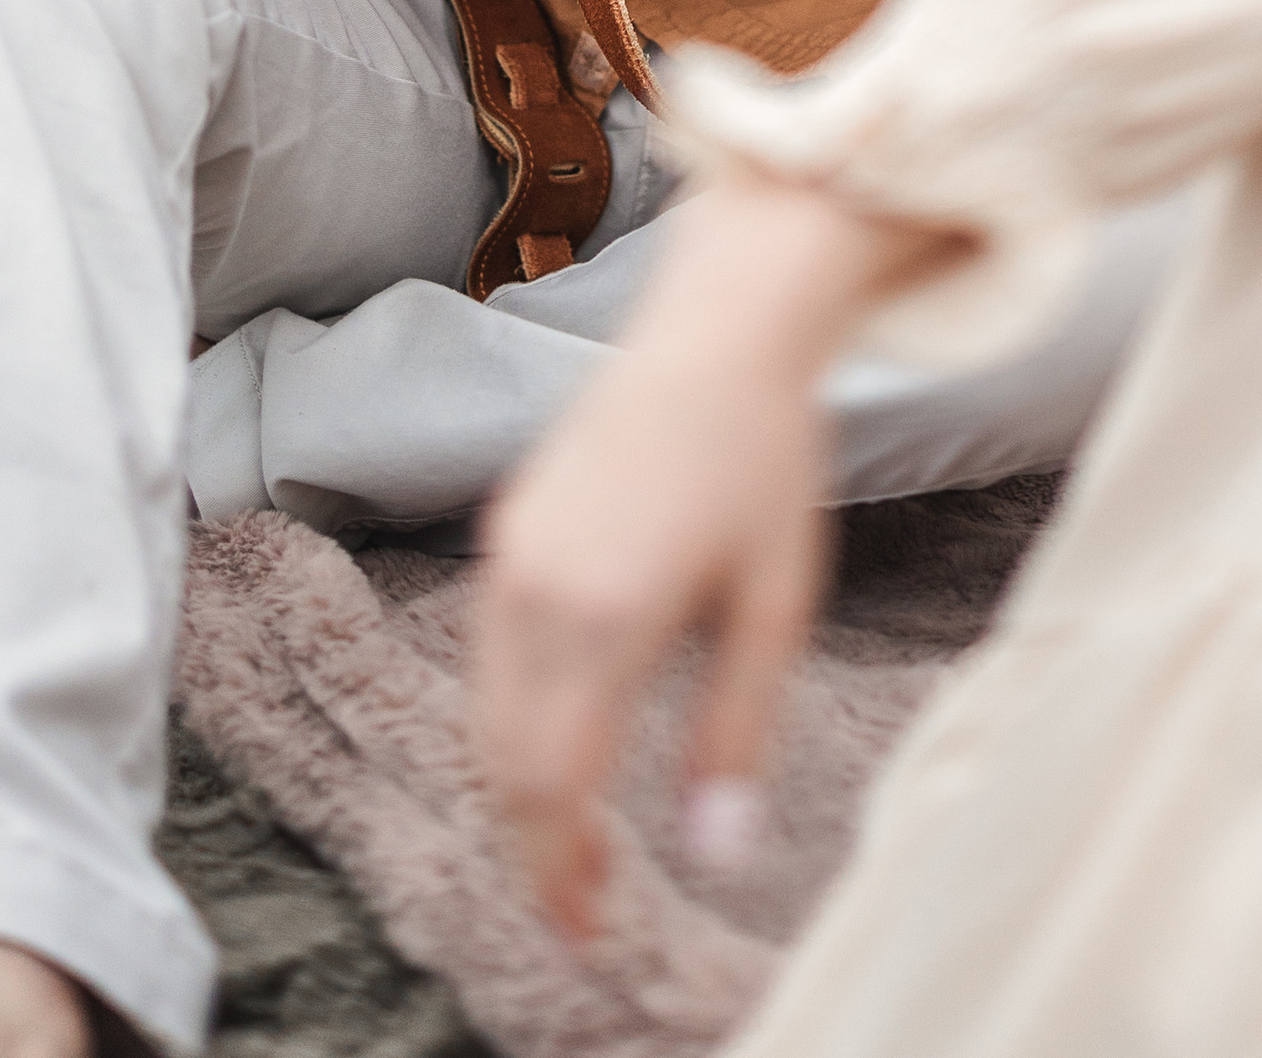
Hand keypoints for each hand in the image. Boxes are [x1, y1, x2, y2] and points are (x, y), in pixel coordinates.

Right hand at [480, 181, 905, 934]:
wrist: (720, 329)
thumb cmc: (766, 460)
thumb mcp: (775, 605)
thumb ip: (738, 735)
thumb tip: (718, 853)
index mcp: (607, 614)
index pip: (555, 786)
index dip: (562, 874)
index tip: (590, 934)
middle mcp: (538, 588)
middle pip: (506, 763)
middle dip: (536, 849)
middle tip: (581, 911)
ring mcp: (512, 553)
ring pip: (486, 712)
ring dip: (518, 787)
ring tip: (572, 844)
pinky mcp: (509, 528)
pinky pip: (488, 654)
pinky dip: (509, 718)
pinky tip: (558, 742)